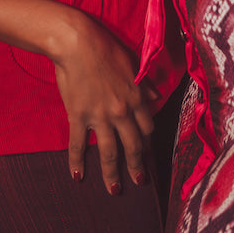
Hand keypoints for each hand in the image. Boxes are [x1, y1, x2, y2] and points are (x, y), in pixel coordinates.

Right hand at [0, 0, 156, 193]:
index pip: (147, 127)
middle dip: (137, 166)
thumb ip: (143, 83)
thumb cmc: (104, 47)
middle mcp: (121, 111)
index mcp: (136, 97)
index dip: (148, 142)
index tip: (147, 152)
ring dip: (112, 174)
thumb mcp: (130, 62)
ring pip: (109, 152)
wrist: (76, 42)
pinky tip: (78, 176)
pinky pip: (78, 145)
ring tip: (115, 190)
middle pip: (133, 146)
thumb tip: (157, 94)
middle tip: (139, 181)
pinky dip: (77, 162)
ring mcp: (100, 116)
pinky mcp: (78, 116)